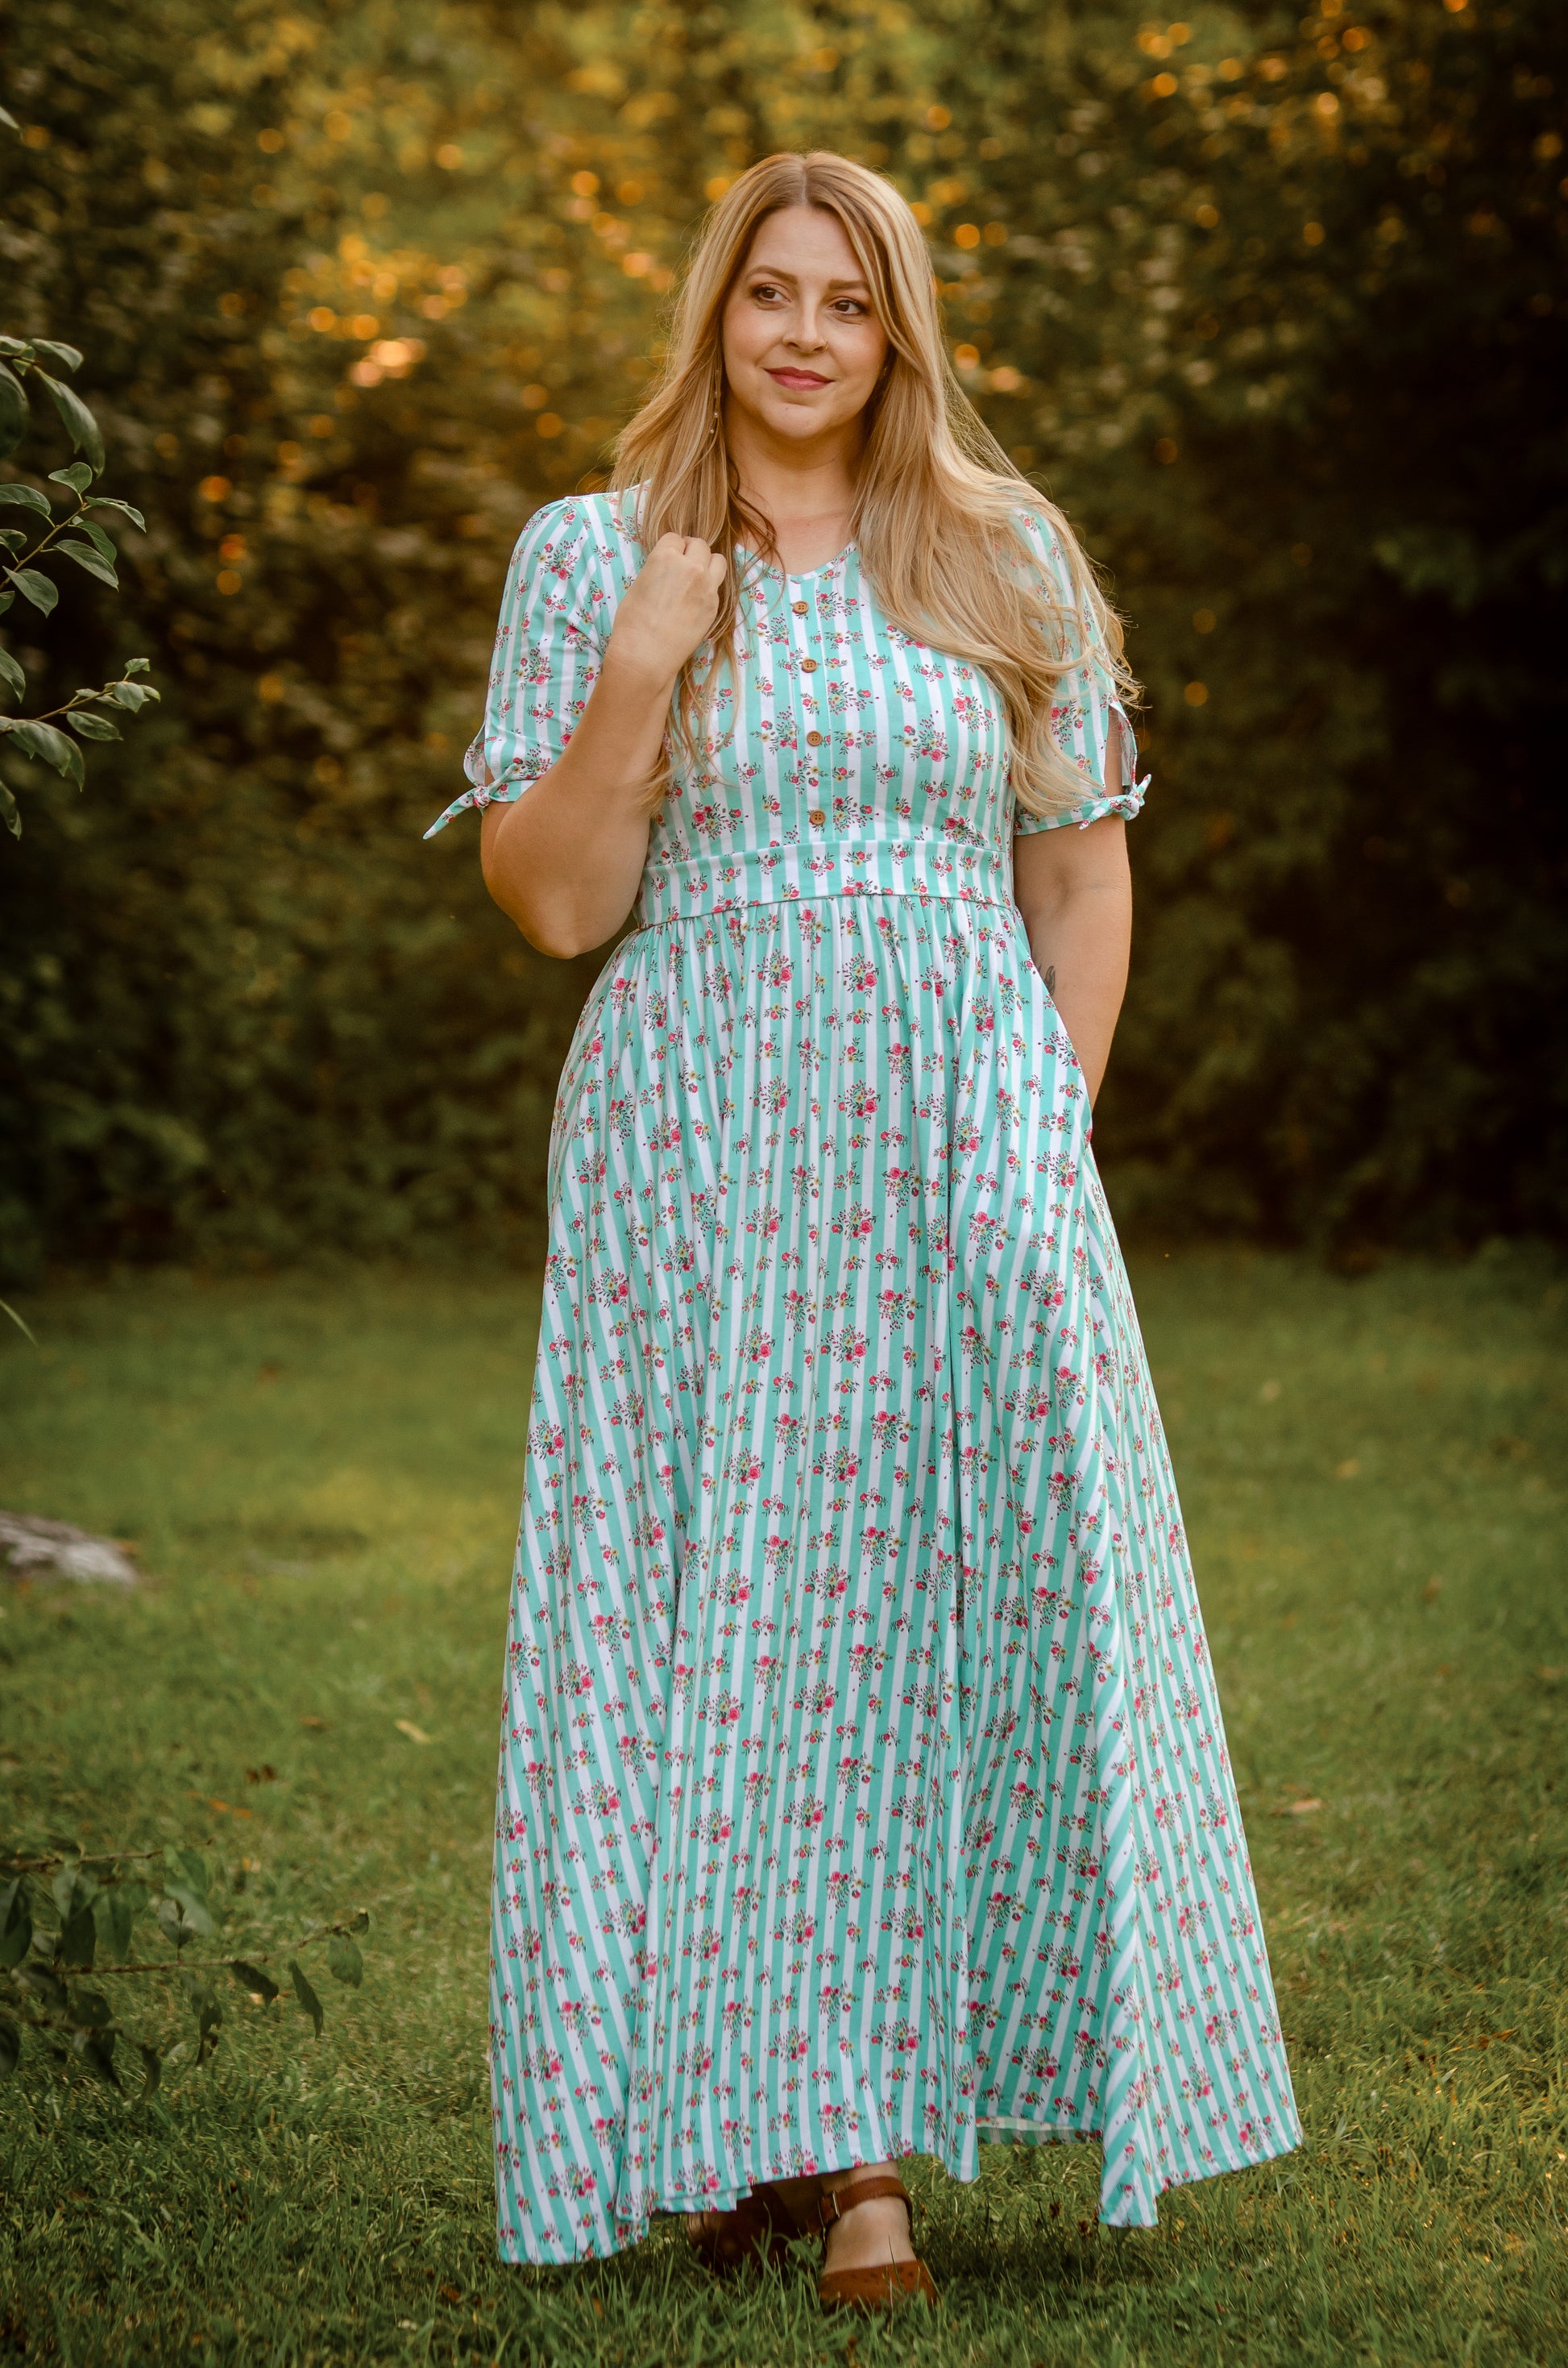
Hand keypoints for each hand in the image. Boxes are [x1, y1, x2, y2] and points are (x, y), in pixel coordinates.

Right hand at [606, 533, 727, 686]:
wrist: (646, 655)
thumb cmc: (632, 623)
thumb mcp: (639, 585)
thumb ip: (658, 569)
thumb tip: (667, 568)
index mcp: (666, 557)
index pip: (675, 538)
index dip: (671, 547)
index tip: (668, 556)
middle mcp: (691, 567)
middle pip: (700, 544)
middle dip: (691, 550)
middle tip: (683, 563)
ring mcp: (706, 587)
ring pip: (718, 560)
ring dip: (708, 563)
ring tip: (697, 575)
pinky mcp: (714, 606)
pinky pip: (717, 586)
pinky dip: (709, 586)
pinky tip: (696, 598)